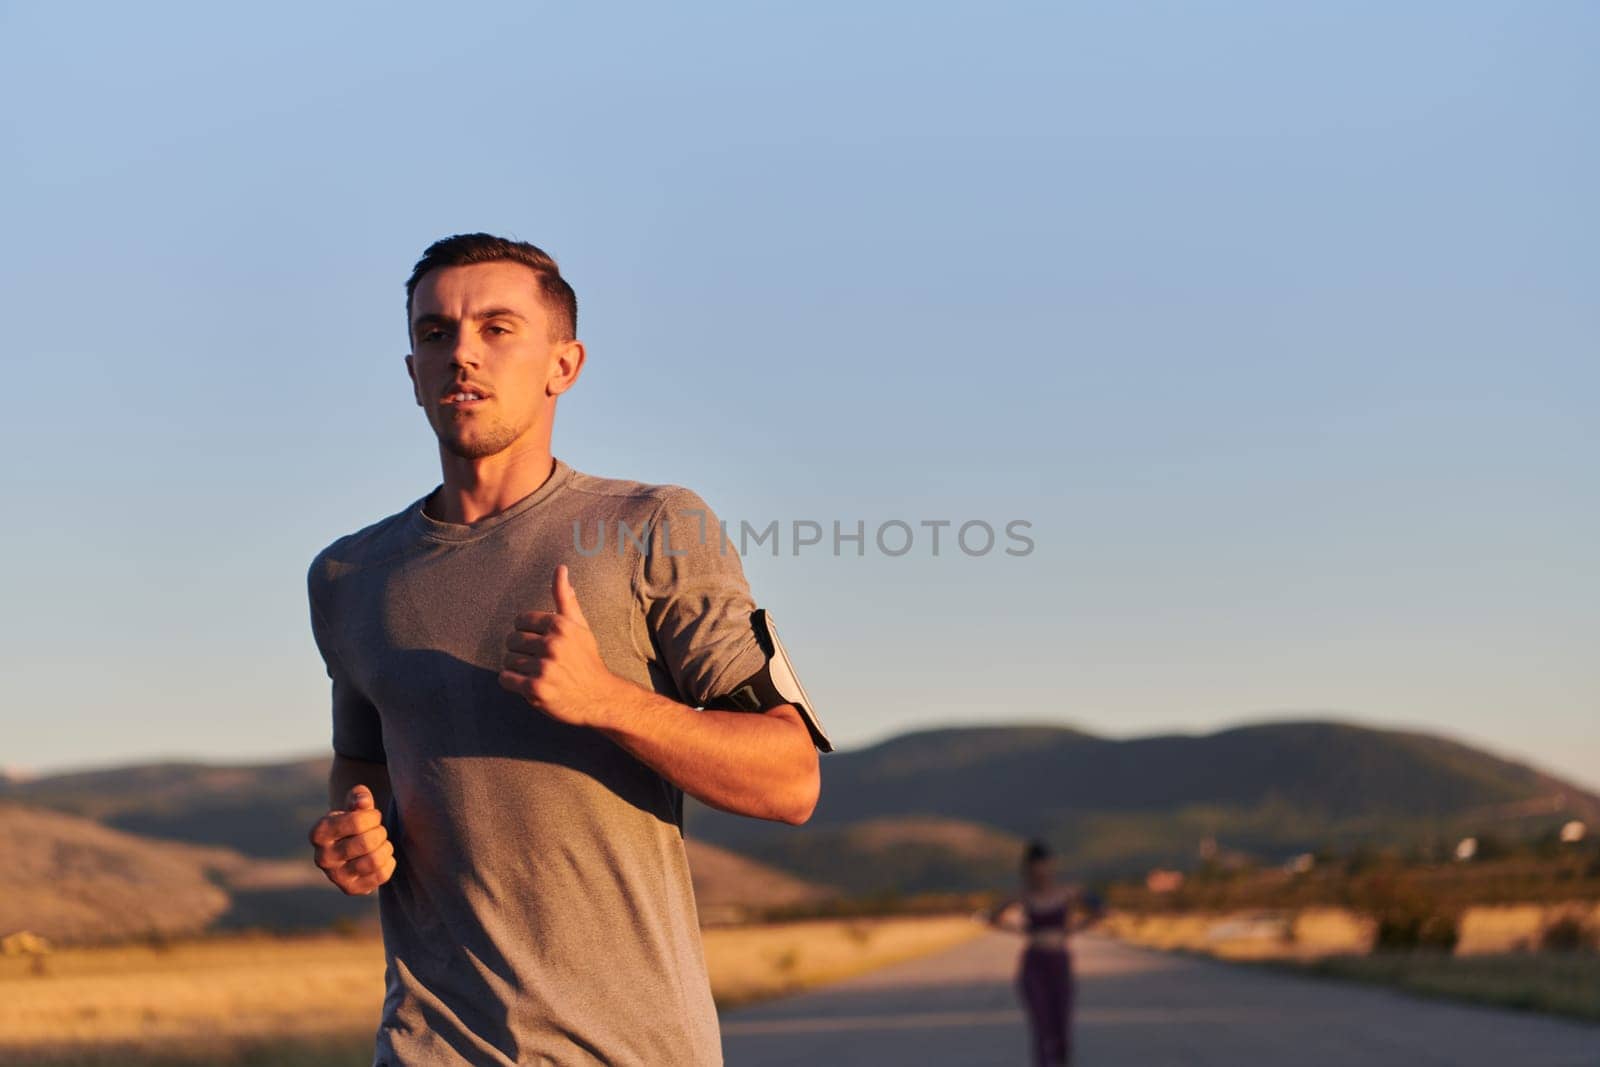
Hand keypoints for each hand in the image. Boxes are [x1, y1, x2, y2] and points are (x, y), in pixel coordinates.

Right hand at [308, 784, 395, 895]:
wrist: (351, 848)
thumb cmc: (354, 822)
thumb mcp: (353, 805)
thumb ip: (359, 797)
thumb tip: (363, 801)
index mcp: (319, 833)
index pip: (357, 822)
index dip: (373, 817)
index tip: (373, 817)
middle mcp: (322, 857)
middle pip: (367, 843)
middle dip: (380, 833)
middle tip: (378, 832)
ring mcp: (335, 876)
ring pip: (374, 860)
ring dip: (386, 848)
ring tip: (382, 844)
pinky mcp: (350, 889)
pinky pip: (381, 876)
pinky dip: (388, 863)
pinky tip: (383, 857)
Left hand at [499, 564, 625, 727]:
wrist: (600, 697)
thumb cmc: (587, 660)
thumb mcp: (580, 627)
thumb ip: (565, 599)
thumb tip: (560, 569)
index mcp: (560, 625)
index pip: (520, 620)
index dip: (527, 632)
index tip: (539, 643)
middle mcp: (552, 644)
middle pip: (511, 640)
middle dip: (520, 650)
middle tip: (537, 660)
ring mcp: (544, 667)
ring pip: (508, 660)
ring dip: (518, 668)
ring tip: (536, 673)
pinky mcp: (536, 689)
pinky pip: (505, 678)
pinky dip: (512, 682)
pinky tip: (529, 684)